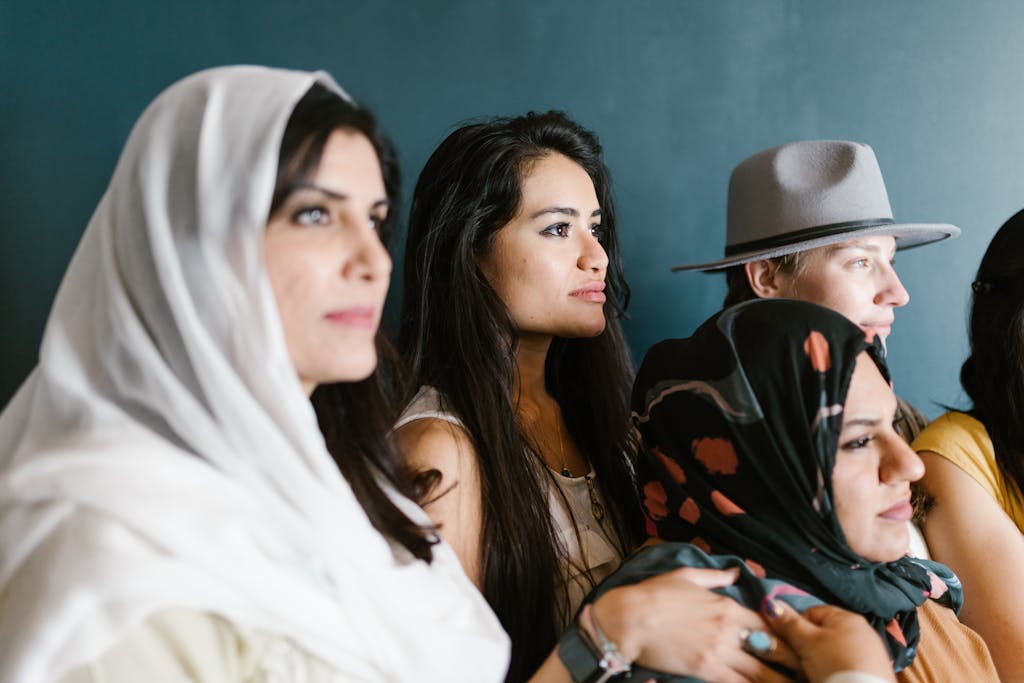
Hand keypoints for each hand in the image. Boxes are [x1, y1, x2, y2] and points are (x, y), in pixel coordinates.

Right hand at [593, 567, 799, 682]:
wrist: (629, 618)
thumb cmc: (654, 594)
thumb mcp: (687, 576)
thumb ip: (716, 576)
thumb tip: (736, 572)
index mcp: (726, 606)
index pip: (767, 623)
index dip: (786, 635)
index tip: (800, 644)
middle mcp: (728, 630)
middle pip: (771, 650)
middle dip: (792, 662)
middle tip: (808, 670)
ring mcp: (718, 652)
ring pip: (759, 672)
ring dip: (778, 679)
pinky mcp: (705, 670)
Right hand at [762, 600, 894, 682]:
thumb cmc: (834, 663)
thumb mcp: (807, 642)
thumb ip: (788, 622)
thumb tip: (770, 603)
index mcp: (846, 616)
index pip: (811, 613)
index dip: (796, 628)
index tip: (792, 646)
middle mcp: (862, 629)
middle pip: (824, 632)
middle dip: (810, 646)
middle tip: (803, 662)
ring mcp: (872, 650)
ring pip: (836, 650)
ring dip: (824, 659)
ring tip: (817, 673)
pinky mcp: (876, 669)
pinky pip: (849, 663)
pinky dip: (839, 669)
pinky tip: (834, 678)